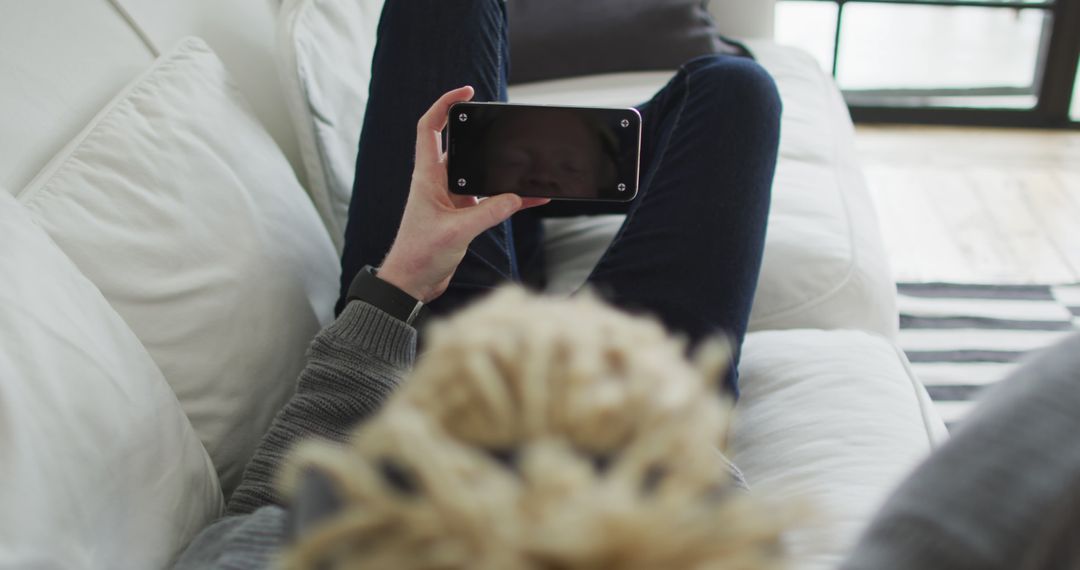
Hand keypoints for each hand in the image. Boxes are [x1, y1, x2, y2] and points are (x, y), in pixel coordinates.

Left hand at [378, 86, 548, 301]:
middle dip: (481, 134)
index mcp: (427, 177)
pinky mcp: (463, 216)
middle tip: (502, 123)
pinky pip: (491, 200)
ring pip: (480, 174)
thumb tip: (515, 197)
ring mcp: (452, 199)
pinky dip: (510, 199)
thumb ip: (487, 213)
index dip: (444, 105)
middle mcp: (439, 183)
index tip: (465, 92)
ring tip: (525, 161)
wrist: (412, 283)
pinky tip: (532, 198)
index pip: (430, 129)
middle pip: (461, 146)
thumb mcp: (456, 232)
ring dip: (500, 169)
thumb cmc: (418, 255)